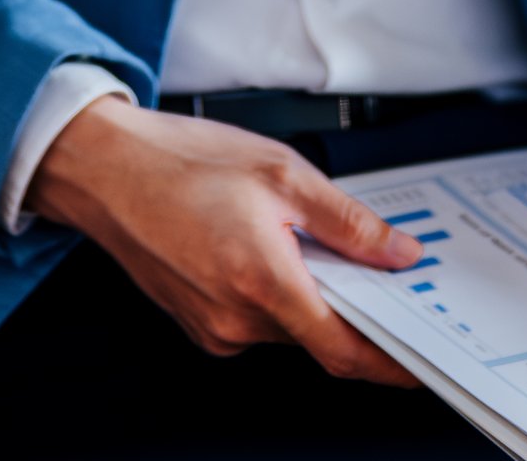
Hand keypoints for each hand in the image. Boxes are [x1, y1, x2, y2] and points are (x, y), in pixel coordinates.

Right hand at [29, 97, 421, 381]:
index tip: (421, 359)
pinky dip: (279, 295)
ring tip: (309, 241)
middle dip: (355, 308)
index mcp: (262, 282)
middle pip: (321, 336)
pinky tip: (271, 250)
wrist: (105, 169)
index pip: (345, 350)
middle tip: (380, 269)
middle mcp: (235, 320)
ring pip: (289, 327)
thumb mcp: (282, 173)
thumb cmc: (178, 163)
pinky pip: (256, 322)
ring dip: (313, 296)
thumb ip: (349, 222)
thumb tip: (397, 253)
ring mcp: (213, 328)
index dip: (392, 363)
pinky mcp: (199, 323)